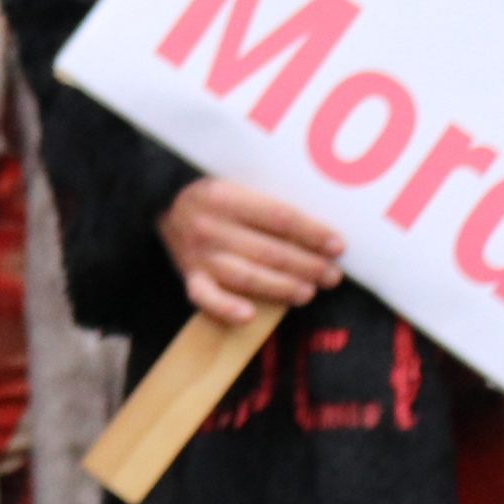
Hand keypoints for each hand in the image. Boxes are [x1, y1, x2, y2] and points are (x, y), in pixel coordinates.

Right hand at [160, 178, 342, 324]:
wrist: (164, 205)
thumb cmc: (216, 200)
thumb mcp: (238, 187)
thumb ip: (269, 205)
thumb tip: (319, 233)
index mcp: (226, 197)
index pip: (280, 218)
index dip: (313, 234)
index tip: (338, 246)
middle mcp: (210, 226)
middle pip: (269, 251)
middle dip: (307, 266)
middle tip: (332, 276)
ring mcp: (198, 254)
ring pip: (247, 276)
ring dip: (282, 287)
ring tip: (308, 293)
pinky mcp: (190, 277)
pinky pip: (205, 298)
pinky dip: (226, 308)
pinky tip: (249, 316)